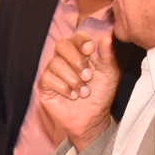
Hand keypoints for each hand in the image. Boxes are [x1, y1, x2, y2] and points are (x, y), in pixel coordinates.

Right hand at [38, 32, 118, 149]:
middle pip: (61, 45)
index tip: (90, 49)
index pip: (75, 37)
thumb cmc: (101, 94)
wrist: (93, 118)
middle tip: (88, 76)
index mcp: (81, 53)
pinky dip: (63, 88)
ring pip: (55, 63)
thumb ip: (107, 55)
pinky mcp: (45, 85)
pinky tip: (72, 96)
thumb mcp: (109, 73)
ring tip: (83, 92)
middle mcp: (65, 59)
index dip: (80, 40)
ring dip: (72, 79)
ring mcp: (53, 72)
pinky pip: (48, 79)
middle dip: (76, 60)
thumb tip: (107, 37)